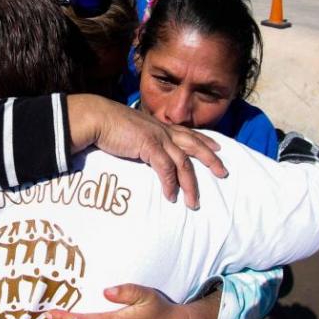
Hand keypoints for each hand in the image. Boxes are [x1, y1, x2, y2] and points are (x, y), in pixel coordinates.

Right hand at [66, 95, 226, 208]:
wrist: (96, 116)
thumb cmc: (107, 124)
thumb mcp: (130, 130)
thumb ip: (139, 139)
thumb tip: (139, 148)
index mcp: (158, 125)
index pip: (187, 132)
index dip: (204, 139)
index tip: (217, 146)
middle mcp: (162, 130)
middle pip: (194, 145)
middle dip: (211, 159)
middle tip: (223, 172)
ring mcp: (157, 137)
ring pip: (183, 162)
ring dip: (190, 184)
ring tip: (194, 202)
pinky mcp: (149, 146)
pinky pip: (165, 169)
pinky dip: (170, 184)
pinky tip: (171, 196)